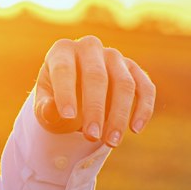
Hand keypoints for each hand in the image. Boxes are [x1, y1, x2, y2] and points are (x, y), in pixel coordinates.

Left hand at [34, 35, 155, 146]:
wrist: (76, 93)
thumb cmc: (57, 99)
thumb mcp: (45, 105)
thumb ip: (45, 109)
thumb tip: (50, 111)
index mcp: (62, 51)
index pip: (64, 69)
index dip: (66, 92)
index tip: (67, 116)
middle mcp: (90, 47)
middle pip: (96, 76)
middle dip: (95, 109)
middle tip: (91, 136)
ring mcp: (114, 57)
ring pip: (124, 83)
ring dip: (119, 114)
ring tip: (111, 142)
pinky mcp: (134, 69)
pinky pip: (145, 87)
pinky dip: (143, 109)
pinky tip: (135, 129)